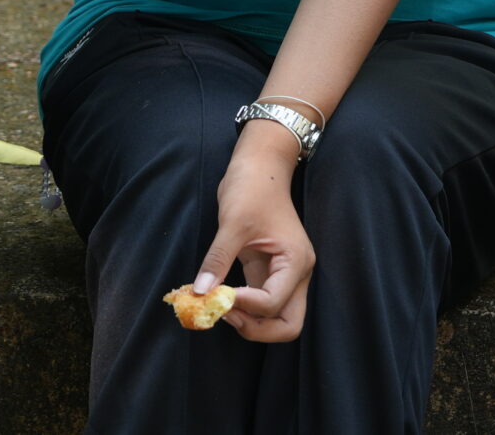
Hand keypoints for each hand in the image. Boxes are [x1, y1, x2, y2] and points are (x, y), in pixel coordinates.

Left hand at [197, 126, 313, 341]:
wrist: (260, 165)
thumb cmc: (252, 187)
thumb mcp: (233, 223)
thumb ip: (218, 259)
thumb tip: (199, 292)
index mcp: (295, 261)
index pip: (274, 303)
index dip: (245, 305)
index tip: (217, 294)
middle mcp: (296, 274)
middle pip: (287, 325)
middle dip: (256, 329)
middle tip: (223, 315)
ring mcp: (283, 275)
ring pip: (276, 320)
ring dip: (249, 323)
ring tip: (218, 307)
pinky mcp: (267, 273)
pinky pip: (260, 304)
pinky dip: (241, 309)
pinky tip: (218, 298)